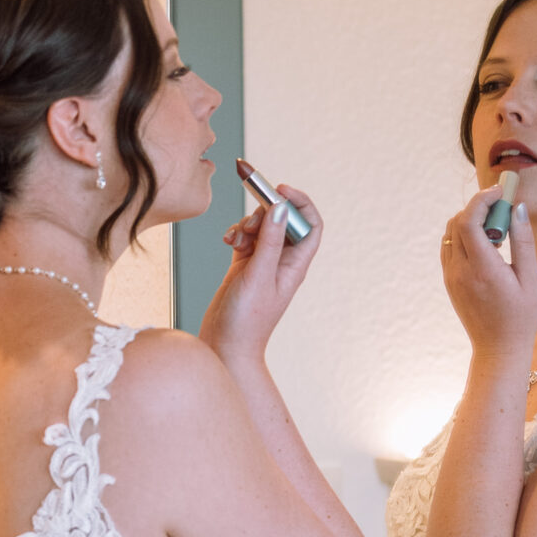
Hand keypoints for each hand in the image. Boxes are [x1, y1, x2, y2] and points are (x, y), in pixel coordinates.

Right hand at [199, 184, 322, 359]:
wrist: (225, 346)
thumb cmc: (246, 321)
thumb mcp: (258, 276)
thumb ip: (270, 241)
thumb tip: (281, 208)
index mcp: (295, 266)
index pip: (310, 225)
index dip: (300, 203)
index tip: (280, 190)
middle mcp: (282, 262)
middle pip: (283, 221)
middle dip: (265, 213)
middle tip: (249, 224)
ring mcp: (263, 263)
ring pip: (261, 227)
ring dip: (247, 225)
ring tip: (236, 239)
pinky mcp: (245, 266)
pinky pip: (245, 238)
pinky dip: (236, 235)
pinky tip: (228, 243)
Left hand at [441, 182, 536, 358]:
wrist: (497, 349)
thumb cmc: (521, 317)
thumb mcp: (530, 280)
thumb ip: (523, 242)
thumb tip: (518, 208)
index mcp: (482, 270)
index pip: (469, 221)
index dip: (482, 199)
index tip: (501, 192)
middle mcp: (460, 271)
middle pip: (457, 222)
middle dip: (479, 207)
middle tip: (503, 209)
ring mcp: (451, 277)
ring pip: (450, 233)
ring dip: (470, 221)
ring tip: (497, 231)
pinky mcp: (449, 282)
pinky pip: (449, 248)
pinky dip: (464, 236)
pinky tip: (486, 245)